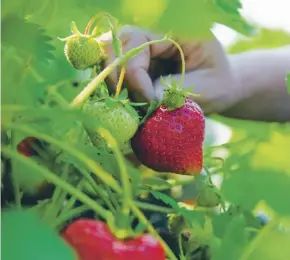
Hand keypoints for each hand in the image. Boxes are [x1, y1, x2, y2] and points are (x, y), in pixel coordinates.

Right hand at [98, 25, 236, 113]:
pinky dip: (119, 90)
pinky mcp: (138, 65)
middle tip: (137, 104)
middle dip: (120, 79)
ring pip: (110, 60)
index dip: (135, 75)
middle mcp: (153, 34)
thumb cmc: (218, 84)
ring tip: (137, 105)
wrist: (217, 88)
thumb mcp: (207, 88)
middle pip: (115, 46)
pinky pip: (116, 74)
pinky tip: (133, 104)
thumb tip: (148, 99)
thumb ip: (176, 90)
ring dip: (117, 86)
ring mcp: (142, 50)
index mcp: (174, 30)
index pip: (136, 43)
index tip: (149, 102)